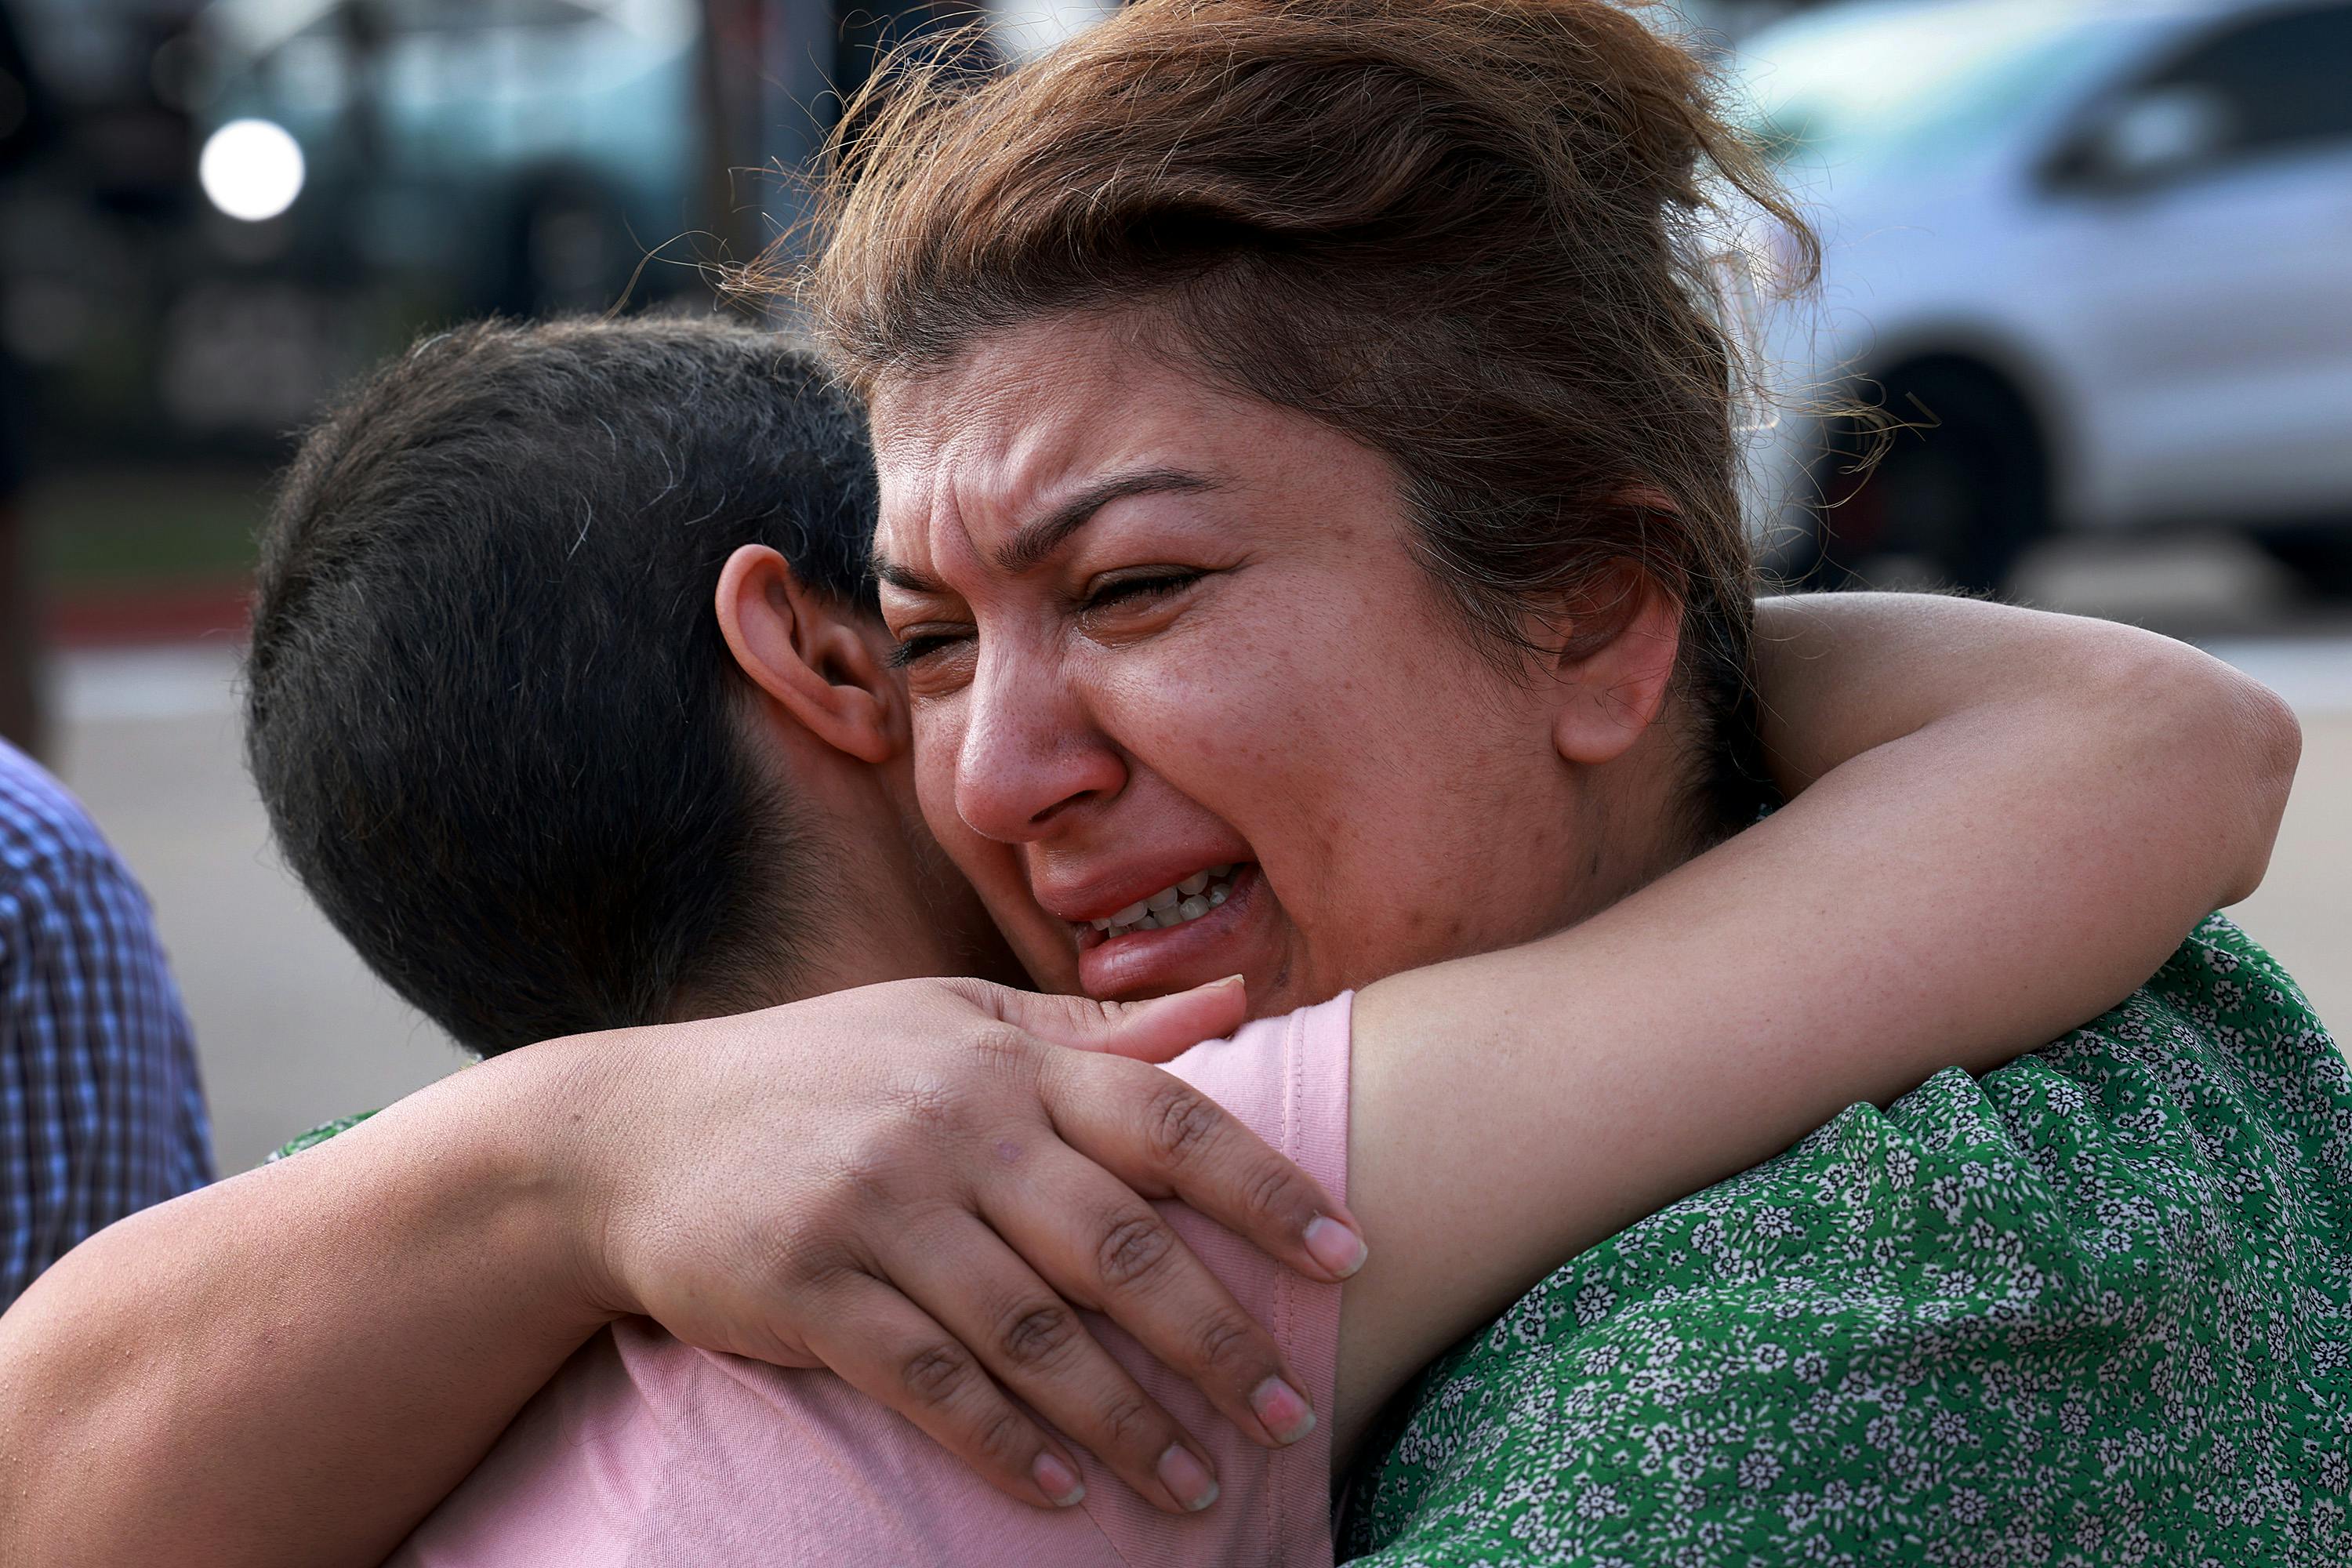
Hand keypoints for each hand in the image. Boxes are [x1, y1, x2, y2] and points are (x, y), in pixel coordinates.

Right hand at [553, 975, 1366, 1514]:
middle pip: (1116, 1246)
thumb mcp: (947, 1022)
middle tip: (1293, 1411)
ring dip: (1126, 1423)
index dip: (1266, 1188)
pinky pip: (927, 1383)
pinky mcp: (807, 1292)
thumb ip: (1088, 1033)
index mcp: (1001, 1061)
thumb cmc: (819, 1072)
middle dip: (1217, 1339)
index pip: (1164, 1119)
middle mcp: (950, 1129)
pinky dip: (1003, 1444)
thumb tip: (1235, 1009)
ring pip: (1032, 1334)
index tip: (1348, 1255)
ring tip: (1199, 1489)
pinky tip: (1063, 1496)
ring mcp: (876, 1211)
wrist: (627, 1131)